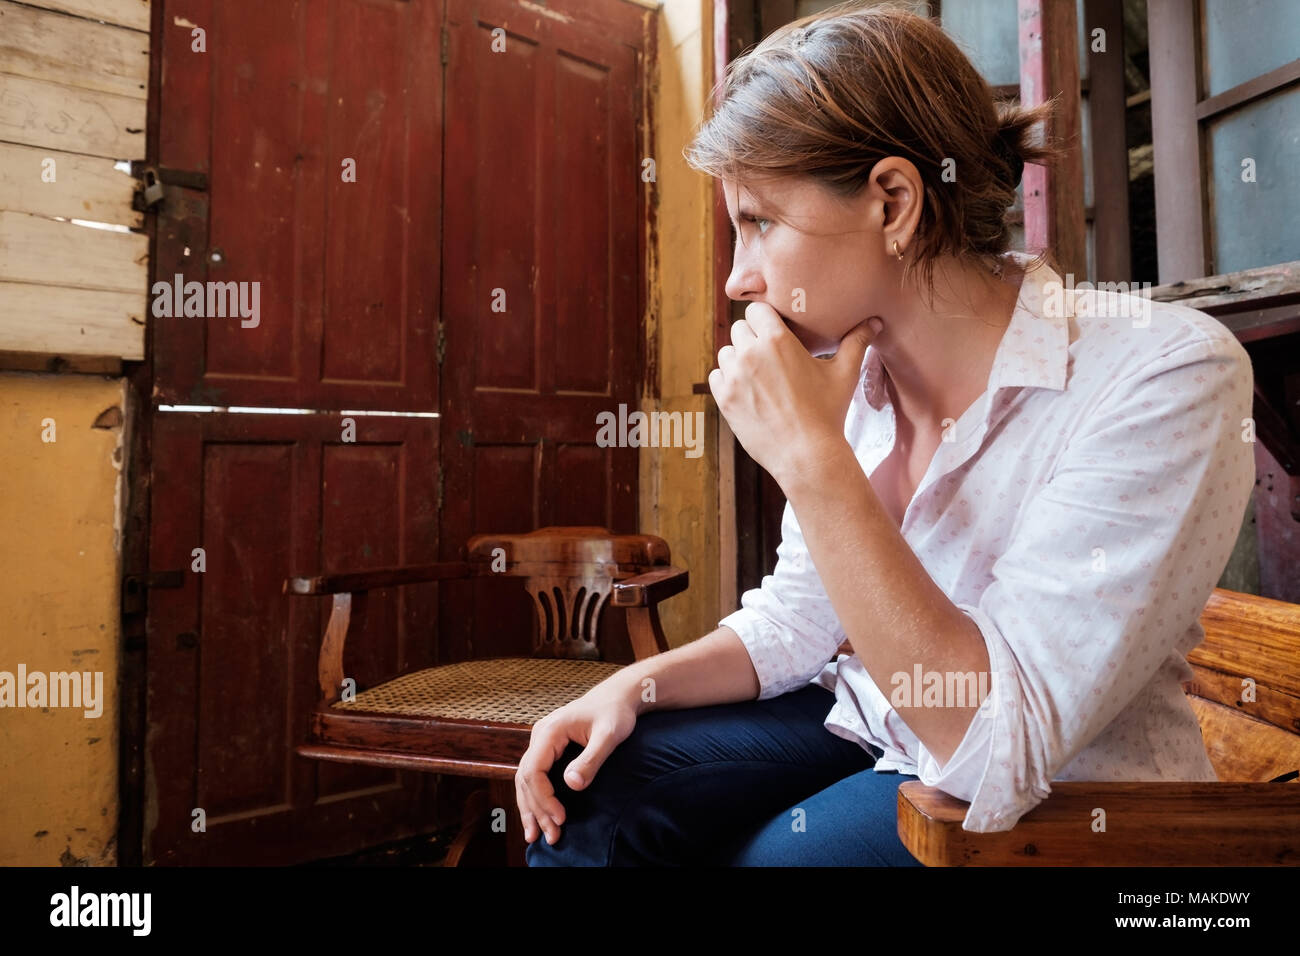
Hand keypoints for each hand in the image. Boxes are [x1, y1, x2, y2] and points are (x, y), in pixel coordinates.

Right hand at [514, 680, 639, 845]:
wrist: (617, 697)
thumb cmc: (615, 713)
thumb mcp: (609, 735)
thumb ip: (591, 759)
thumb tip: (572, 785)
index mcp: (550, 731)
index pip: (534, 771)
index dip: (544, 798)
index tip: (561, 818)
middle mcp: (540, 736)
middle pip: (526, 779)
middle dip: (537, 810)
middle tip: (552, 836)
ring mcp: (542, 742)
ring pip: (525, 780)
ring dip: (531, 808)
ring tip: (535, 836)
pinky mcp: (548, 748)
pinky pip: (534, 776)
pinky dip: (534, 797)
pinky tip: (538, 816)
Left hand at [708, 304, 880, 489]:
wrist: (806, 454)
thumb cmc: (827, 412)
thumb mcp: (845, 374)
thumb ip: (857, 342)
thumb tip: (875, 321)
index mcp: (777, 339)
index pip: (757, 309)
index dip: (765, 319)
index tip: (774, 330)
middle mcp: (751, 353)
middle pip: (740, 328)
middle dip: (753, 338)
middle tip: (769, 355)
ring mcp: (734, 376)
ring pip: (726, 352)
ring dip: (738, 358)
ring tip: (758, 374)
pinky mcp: (724, 399)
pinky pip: (716, 376)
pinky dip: (727, 380)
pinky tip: (746, 389)